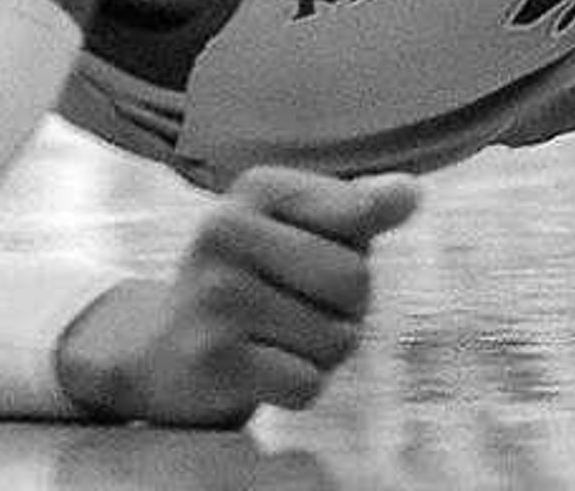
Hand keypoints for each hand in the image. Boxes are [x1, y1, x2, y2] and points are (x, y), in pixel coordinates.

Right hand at [52, 167, 422, 426]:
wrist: (163, 350)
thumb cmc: (251, 282)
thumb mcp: (297, 230)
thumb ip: (357, 211)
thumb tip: (411, 193)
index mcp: (257, 187)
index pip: (359, 212)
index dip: (358, 249)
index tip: (317, 255)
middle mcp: (226, 230)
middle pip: (355, 279)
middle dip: (347, 309)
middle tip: (299, 309)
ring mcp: (216, 295)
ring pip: (337, 339)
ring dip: (322, 353)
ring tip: (277, 339)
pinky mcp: (212, 359)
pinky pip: (307, 384)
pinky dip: (298, 387)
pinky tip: (262, 369)